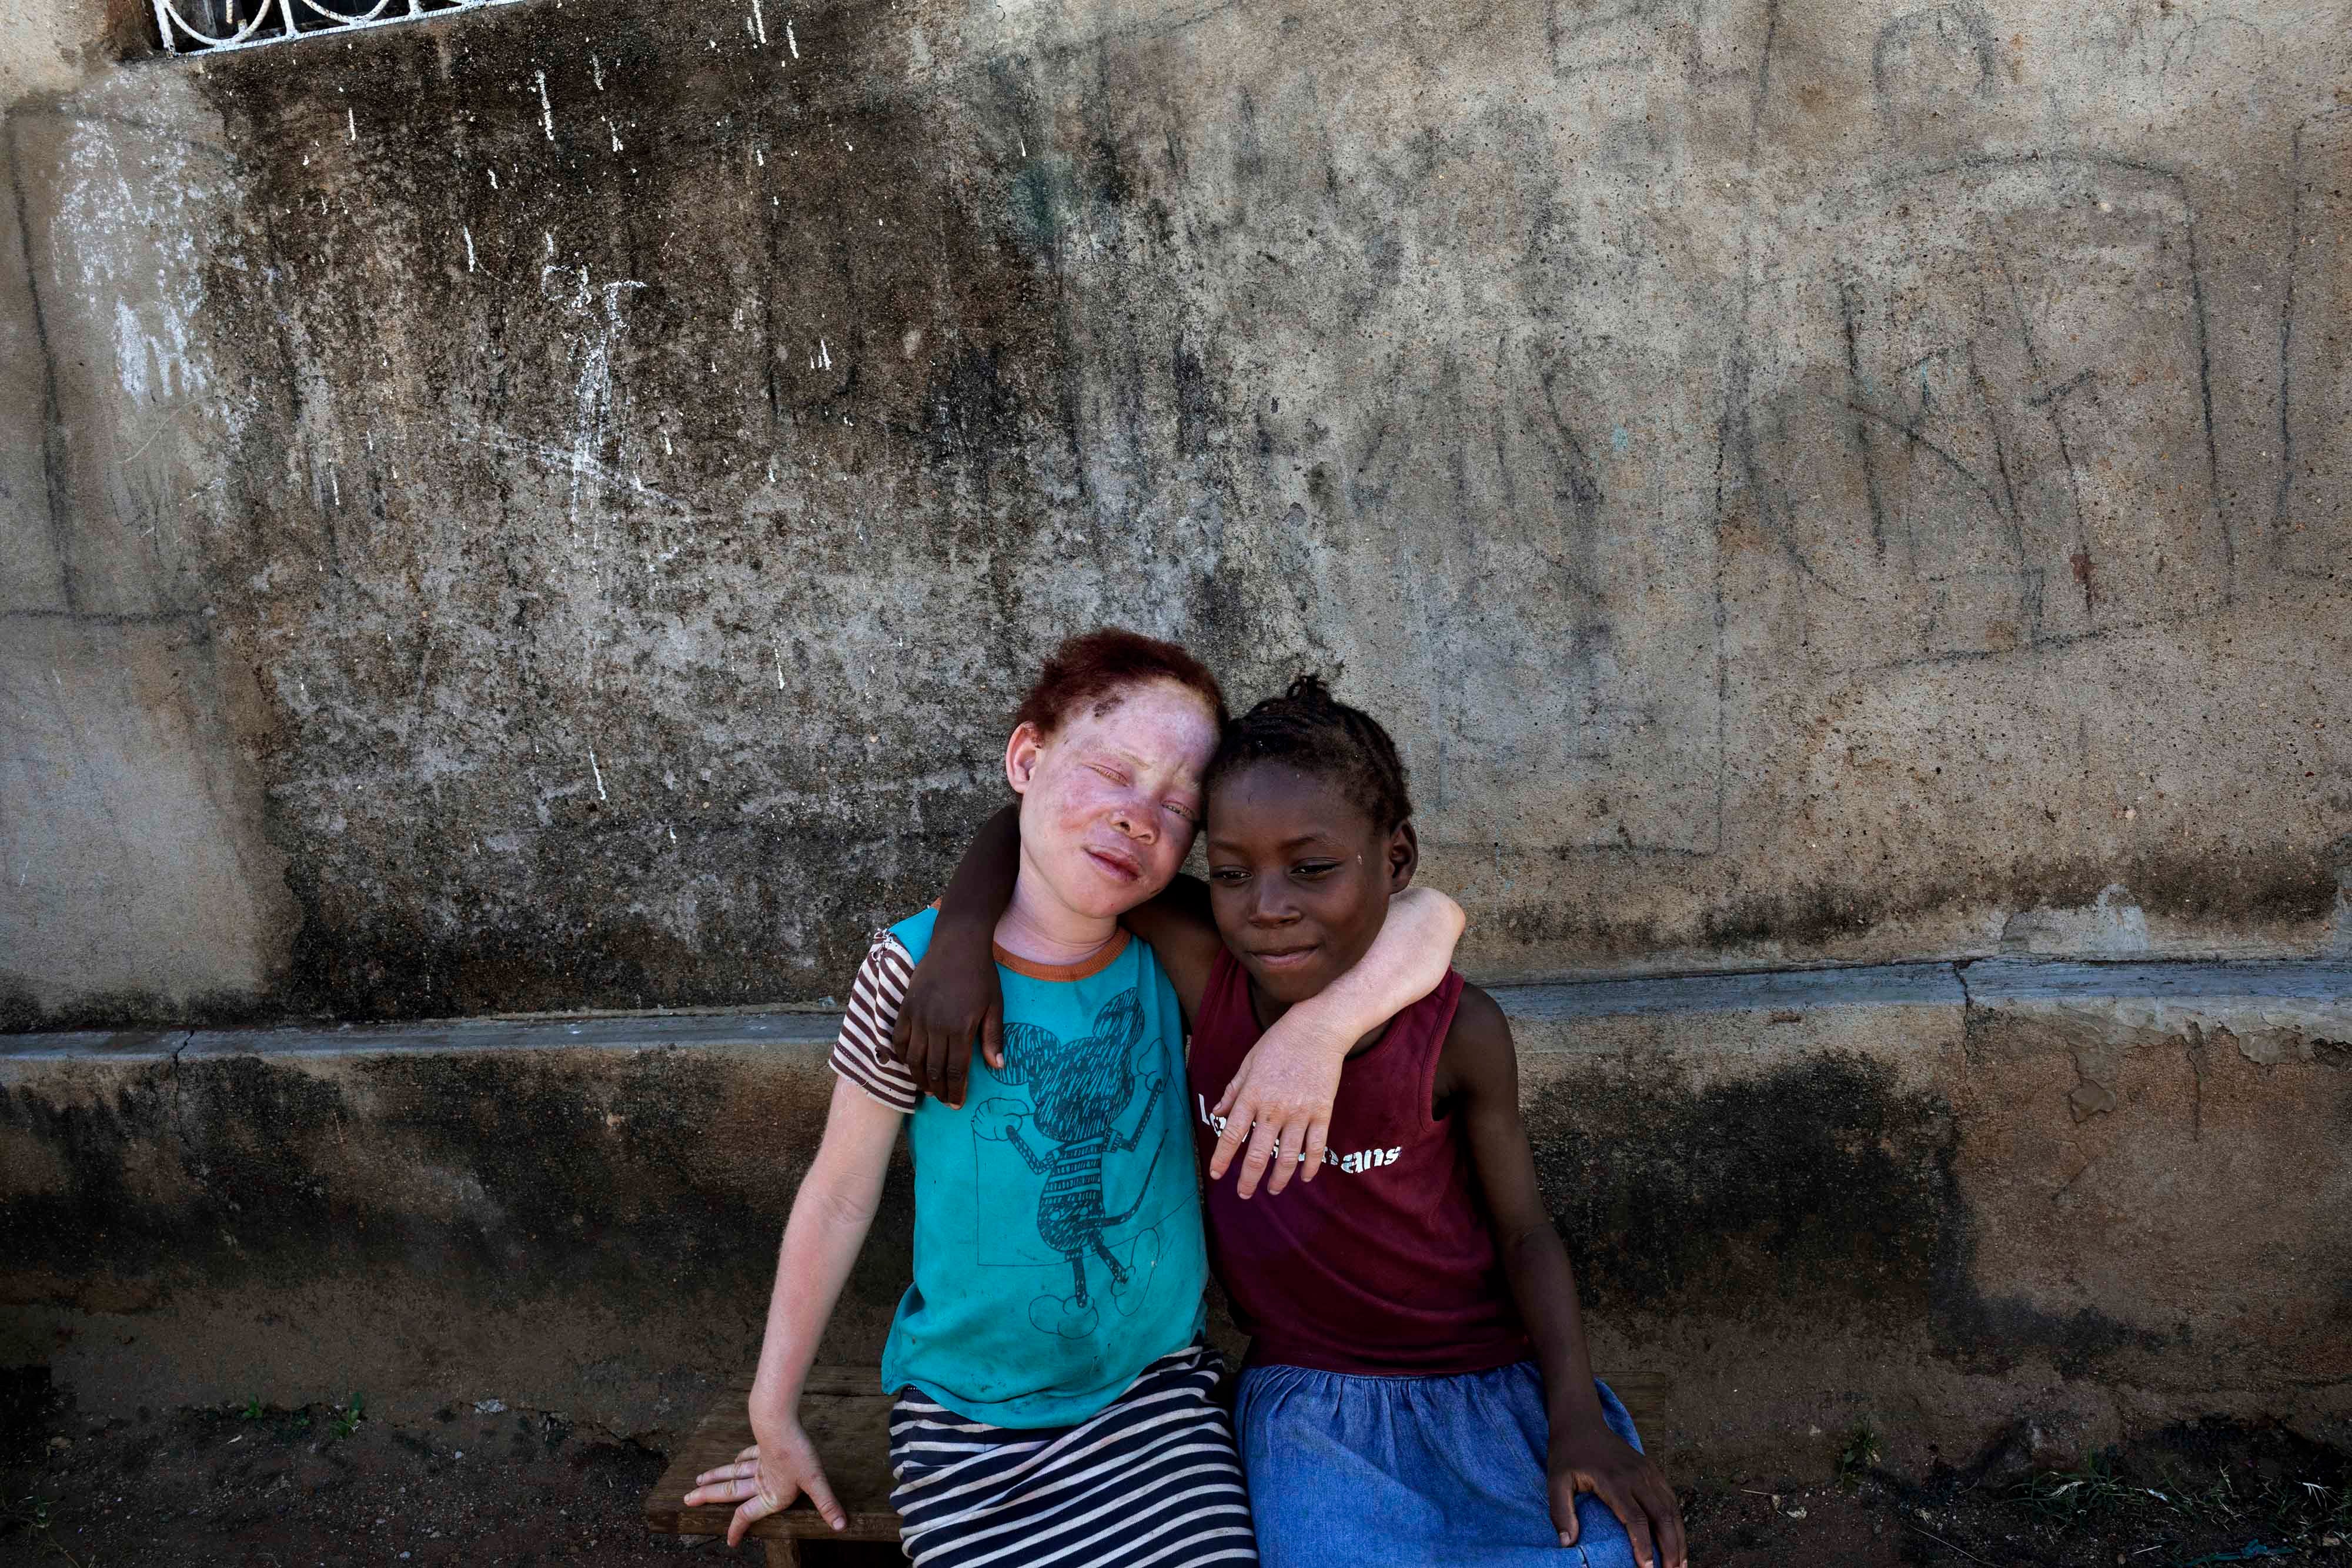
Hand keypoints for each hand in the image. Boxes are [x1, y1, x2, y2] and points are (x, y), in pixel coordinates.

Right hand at [683, 1422, 845, 1546]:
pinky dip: (738, 1460)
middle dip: (708, 1498)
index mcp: (770, 1494)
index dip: (738, 1529)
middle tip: (686, 1500)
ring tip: (697, 1481)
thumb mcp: (815, 1480)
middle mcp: (760, 1480)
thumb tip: (842, 1526)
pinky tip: (734, 1461)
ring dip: (715, 1478)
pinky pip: (746, 1456)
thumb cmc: (797, 1452)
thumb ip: (827, 1504)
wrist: (779, 1419)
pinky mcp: (762, 1446)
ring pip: (731, 1474)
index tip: (730, 1541)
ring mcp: (758, 1462)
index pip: (747, 1515)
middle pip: (728, 1492)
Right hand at [891, 919, 1002, 1107]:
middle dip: (938, 1090)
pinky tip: (909, 1064)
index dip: (955, 1092)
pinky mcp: (906, 1007)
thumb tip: (997, 1067)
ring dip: (919, 1078)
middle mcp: (935, 1026)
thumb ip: (993, 1038)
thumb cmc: (981, 975)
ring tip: (927, 1088)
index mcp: (960, 1028)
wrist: (957, 944)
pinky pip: (898, 1039)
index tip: (956, 1104)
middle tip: (943, 1101)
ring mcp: (917, 1016)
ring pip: (912, 1059)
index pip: (955, 1071)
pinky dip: (901, 1056)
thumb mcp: (995, 1006)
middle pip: (933, 1069)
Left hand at [1209, 1011, 1346, 1197]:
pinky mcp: (1322, 1112)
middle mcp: (1274, 1108)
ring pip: (1288, 1156)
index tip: (1216, 1175)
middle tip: (1244, 1193)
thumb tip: (1217, 1114)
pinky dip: (1310, 1165)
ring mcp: (1300, 1112)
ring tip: (1273, 1190)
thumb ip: (1233, 1091)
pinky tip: (1304, 1177)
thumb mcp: (1249, 1063)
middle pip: (1259, 1153)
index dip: (1223, 1158)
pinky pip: (1316, 1146)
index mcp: (1252, 1095)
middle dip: (1249, 1179)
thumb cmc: (1279, 1043)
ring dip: (1279, 1178)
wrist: (1318, 1029)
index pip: (1232, 1134)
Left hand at [1547, 1416, 1684, 1567]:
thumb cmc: (1567, 1454)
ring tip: (1679, 1565)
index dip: (1643, 1546)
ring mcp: (1647, 1471)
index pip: (1636, 1519)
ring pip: (1671, 1509)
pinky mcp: (1652, 1470)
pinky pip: (1670, 1499)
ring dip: (1678, 1538)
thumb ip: (1560, 1512)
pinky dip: (1676, 1522)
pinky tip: (1677, 1540)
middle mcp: (1636, 1476)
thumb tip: (1567, 1543)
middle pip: (1662, 1516)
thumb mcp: (1555, 1481)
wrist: (1581, 1422)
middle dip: (1670, 1548)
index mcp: (1614, 1480)